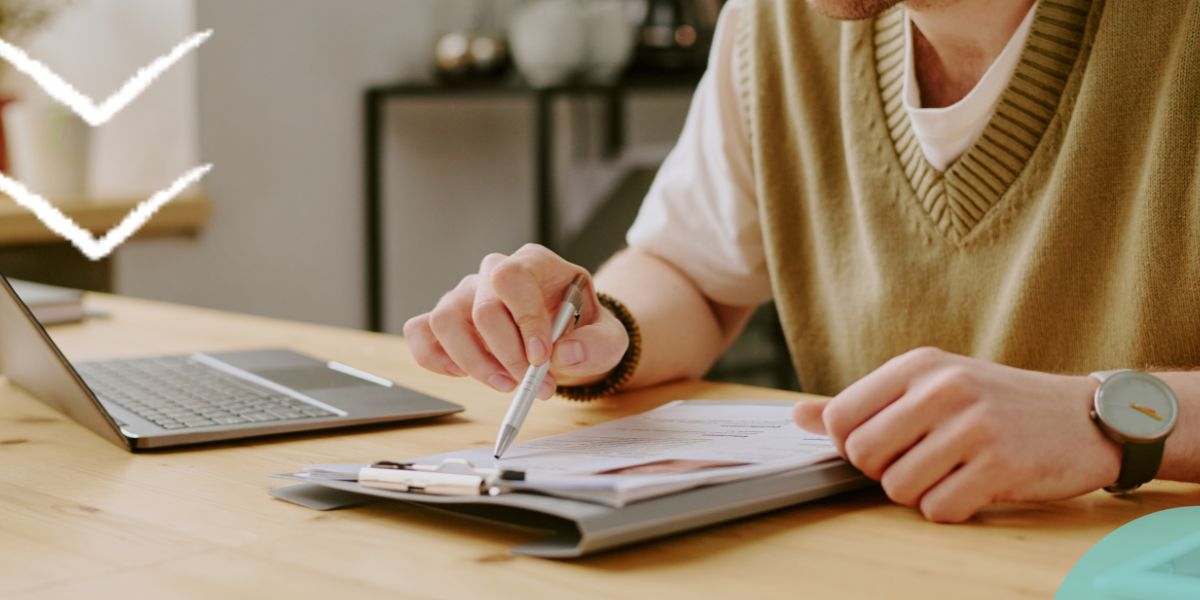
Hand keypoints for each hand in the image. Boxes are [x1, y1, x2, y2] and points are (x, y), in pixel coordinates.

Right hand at [404, 244, 628, 397]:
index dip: (524, 320)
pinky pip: (420, 332)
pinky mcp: (448, 320)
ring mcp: (466, 295)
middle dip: (506, 355)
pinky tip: (463, 373)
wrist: (567, 342)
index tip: (542, 358)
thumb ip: (597, 344)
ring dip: (473, 362)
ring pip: (444, 320)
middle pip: (482, 307)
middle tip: (531, 384)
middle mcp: (494, 273)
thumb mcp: (608, 338)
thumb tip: (565, 354)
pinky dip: (434, 357)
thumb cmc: (583, 332)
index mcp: (535, 264)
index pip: (513, 278)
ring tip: (505, 384)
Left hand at [792, 348, 1121, 522]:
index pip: (841, 417)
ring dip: (919, 493)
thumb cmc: (995, 402)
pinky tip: (973, 487)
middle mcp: (943, 389)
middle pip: (863, 456)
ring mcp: (973, 426)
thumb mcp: (930, 385)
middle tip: (918, 462)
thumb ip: (864, 402)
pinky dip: (949, 509)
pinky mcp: (1001, 465)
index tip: (879, 448)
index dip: (849, 446)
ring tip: (950, 472)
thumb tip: (797, 417)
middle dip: (882, 472)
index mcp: (918, 366)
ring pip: (898, 488)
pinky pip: (939, 510)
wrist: (1084, 416)